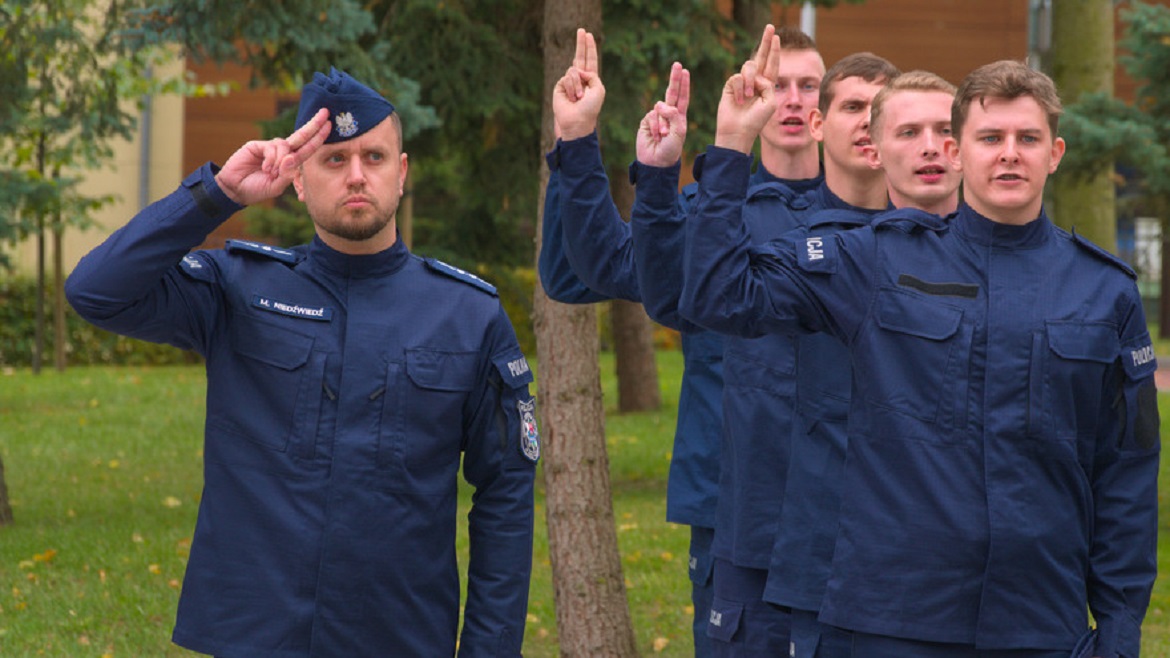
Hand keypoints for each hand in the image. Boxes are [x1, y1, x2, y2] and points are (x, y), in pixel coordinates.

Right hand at [214, 107, 330, 205]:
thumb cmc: (257, 189)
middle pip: (301, 136)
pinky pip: (272, 148)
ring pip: (285, 145)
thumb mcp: (276, 186)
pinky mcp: (257, 145)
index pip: (307, 148)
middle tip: (325, 113)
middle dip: (314, 125)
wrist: (235, 190)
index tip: (329, 125)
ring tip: (272, 173)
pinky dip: (272, 159)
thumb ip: (286, 175)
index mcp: (290, 162)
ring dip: (281, 160)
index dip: (318, 138)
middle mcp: (282, 152)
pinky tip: (265, 168)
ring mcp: (270, 147)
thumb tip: (292, 157)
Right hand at [553, 28, 605, 140]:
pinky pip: (566, 77)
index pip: (589, 60)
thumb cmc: (591, 107)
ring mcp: (569, 82)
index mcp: (590, 79)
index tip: (588, 35)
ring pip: (573, 70)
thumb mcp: (599, 89)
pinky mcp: (560, 86)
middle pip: (579, 56)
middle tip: (581, 30)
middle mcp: (579, 78)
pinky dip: (571, 87)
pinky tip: (572, 98)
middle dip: (580, 43)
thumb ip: (592, 74)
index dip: (589, 48)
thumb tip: (576, 69)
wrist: (578, 121)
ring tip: (579, 98)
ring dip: (578, 85)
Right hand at [636, 61, 689, 166]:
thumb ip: (674, 116)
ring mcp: (657, 117)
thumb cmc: (671, 149)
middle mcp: (669, 114)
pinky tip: (655, 136)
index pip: (682, 97)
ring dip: (662, 122)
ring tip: (662, 135)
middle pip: (671, 92)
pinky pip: (651, 116)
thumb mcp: (678, 132)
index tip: (685, 71)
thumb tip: (662, 104)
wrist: (656, 162)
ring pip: (659, 108)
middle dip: (674, 78)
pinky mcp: (646, 121)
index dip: (684, 84)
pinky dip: (654, 126)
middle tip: (677, 64)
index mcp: (680, 117)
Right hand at [714, 25, 779, 153]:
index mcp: (767, 86)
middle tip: (770, 26)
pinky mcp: (730, 86)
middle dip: (765, 41)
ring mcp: (742, 83)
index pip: (772, 64)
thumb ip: (767, 84)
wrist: (738, 131)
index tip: (776, 36)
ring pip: (748, 67)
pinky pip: (737, 78)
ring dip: (750, 81)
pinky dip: (740, 90)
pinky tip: (739, 101)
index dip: (774, 51)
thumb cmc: (756, 121)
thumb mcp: (770, 101)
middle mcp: (755, 82)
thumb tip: (754, 75)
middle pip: (760, 57)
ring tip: (748, 98)